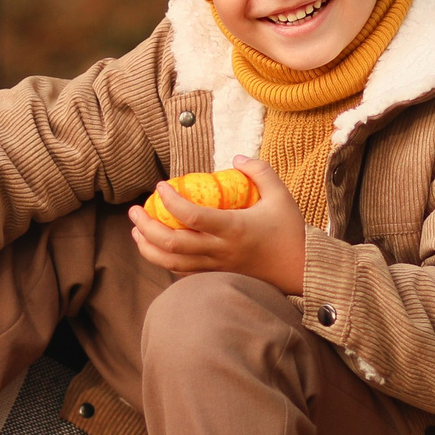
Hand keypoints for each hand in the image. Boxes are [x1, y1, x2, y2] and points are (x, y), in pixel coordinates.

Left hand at [130, 157, 305, 296]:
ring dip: (148, 247)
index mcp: (233, 228)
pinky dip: (164, 260)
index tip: (161, 185)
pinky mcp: (216, 276)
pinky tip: (156, 247)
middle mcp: (220, 249)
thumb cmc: (289, 231)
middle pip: (172, 243)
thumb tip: (235, 158)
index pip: (192, 216)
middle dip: (147, 226)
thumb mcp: (280, 195)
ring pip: (172, 262)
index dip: (171, 201)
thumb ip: (259, 171)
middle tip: (135, 210)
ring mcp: (216, 266)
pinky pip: (182, 271)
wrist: (298, 270)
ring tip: (137, 231)